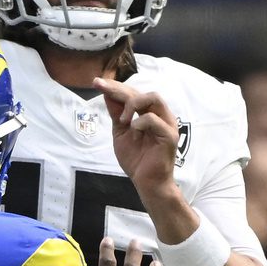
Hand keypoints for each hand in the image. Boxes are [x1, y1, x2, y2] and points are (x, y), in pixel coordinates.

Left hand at [95, 77, 179, 200]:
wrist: (146, 183)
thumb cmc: (137, 160)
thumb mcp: (121, 134)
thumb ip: (117, 115)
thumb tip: (108, 95)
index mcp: (150, 114)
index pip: (133, 94)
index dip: (116, 87)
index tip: (97, 83)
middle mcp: (161, 115)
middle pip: (142, 92)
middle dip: (119, 89)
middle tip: (101, 87)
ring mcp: (167, 124)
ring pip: (153, 97)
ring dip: (133, 104)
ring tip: (122, 120)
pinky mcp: (169, 135)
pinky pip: (153, 119)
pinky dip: (139, 123)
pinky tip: (133, 131)